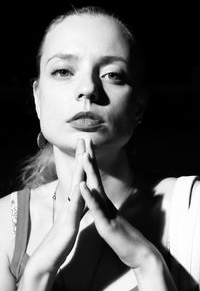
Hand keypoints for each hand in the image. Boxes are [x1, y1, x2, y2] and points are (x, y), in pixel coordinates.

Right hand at [25, 139, 85, 274]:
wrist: (50, 254)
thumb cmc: (62, 234)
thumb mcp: (73, 216)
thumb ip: (77, 204)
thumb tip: (81, 194)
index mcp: (75, 199)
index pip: (81, 176)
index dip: (85, 160)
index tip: (88, 145)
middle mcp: (71, 201)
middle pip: (77, 175)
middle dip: (81, 156)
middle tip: (84, 138)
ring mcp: (69, 209)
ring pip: (76, 187)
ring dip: (79, 170)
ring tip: (84, 154)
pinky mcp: (69, 222)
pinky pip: (74, 207)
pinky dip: (77, 195)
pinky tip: (80, 185)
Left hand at [80, 141, 160, 268]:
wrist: (137, 252)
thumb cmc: (123, 236)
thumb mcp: (110, 218)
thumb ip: (105, 207)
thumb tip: (101, 199)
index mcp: (103, 201)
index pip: (94, 178)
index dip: (89, 163)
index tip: (85, 147)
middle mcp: (105, 202)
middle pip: (95, 176)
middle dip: (90, 157)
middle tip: (86, 139)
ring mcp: (106, 211)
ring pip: (96, 188)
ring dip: (89, 171)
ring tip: (84, 155)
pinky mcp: (105, 223)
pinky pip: (96, 208)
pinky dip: (89, 196)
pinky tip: (83, 185)